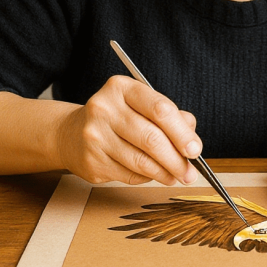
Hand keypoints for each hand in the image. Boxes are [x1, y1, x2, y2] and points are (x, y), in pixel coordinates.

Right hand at [55, 75, 200, 185]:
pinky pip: (129, 175)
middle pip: (152, 138)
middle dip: (176, 159)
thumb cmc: (117, 118)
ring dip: (165, 173)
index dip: (182, 132)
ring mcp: (95, 136)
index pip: (160, 109)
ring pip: (141, 161)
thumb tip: (192, 139)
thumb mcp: (141, 105)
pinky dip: (147, 178)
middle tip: (190, 172)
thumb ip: (170, 116)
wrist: (71, 134)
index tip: (195, 149)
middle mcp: (104, 109)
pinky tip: (154, 175)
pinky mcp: (91, 161)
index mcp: (121, 88)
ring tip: (177, 176)